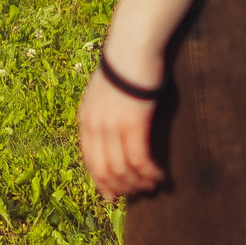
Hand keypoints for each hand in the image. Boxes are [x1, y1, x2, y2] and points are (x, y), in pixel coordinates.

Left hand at [77, 62, 163, 199]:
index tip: (112, 197)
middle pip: (104, 170)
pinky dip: (149, 172)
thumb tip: (114, 134)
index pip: (89, 161)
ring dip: (139, 183)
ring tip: (153, 185)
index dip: (101, 182)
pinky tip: (159, 176)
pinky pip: (139, 160)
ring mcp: (112, 126)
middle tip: (139, 193)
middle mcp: (95, 126)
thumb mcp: (105, 94)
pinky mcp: (132, 123)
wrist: (132, 47)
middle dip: (122, 188)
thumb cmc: (124, 67)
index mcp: (86, 119)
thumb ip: (104, 115)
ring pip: (122, 169)